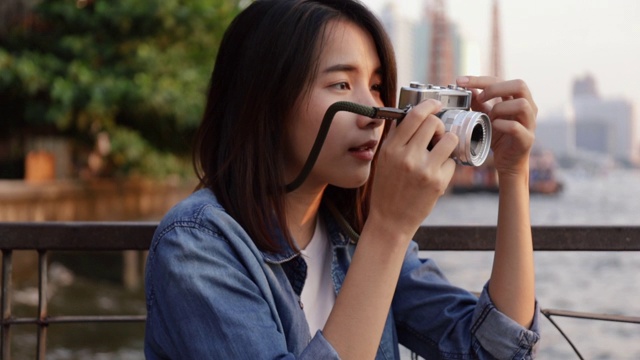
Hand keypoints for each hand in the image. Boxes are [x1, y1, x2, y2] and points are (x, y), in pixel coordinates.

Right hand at [369, 99, 458, 239]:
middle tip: (436, 135)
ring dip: (447, 142)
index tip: (435, 104)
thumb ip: (396, 138)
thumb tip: (411, 116)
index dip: (429, 105)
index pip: (414, 116)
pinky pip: (452, 162)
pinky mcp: (438, 182)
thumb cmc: (387, 189)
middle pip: (433, 124)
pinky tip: (437, 173)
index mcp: (391, 148)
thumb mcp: (383, 160)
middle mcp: (407, 157)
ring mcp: (424, 169)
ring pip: (449, 139)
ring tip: (439, 151)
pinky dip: (447, 165)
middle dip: (438, 125)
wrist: (390, 220)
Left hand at [457, 76, 536, 176]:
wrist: (508, 163)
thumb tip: (467, 88)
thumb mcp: (485, 117)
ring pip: (522, 104)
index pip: (501, 80)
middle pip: (520, 85)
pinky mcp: (527, 139)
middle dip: (495, 88)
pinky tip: (493, 127)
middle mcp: (528, 107)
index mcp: (517, 99)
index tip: (461, 82)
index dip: (480, 79)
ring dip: (500, 109)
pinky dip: (501, 125)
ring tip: (490, 118)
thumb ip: (478, 103)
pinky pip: (516, 127)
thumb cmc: (499, 137)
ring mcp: (529, 123)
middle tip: (480, 98)